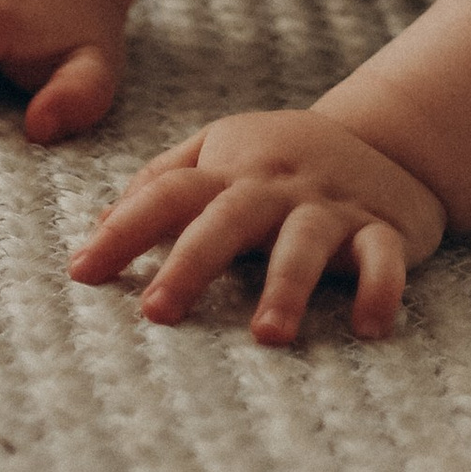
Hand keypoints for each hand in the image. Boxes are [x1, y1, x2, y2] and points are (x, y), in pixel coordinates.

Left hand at [71, 111, 447, 345]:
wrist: (389, 134)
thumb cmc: (282, 159)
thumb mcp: (220, 152)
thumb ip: (162, 182)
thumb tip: (98, 223)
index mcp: (230, 169)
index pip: (167, 193)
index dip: (123, 229)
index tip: (81, 272)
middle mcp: (275, 186)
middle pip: (227, 218)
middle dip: (191, 263)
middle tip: (157, 312)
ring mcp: (329, 206)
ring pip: (305, 241)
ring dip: (286, 286)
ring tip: (268, 337)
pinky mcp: (381, 227)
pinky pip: (382, 256)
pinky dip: (380, 288)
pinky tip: (369, 327)